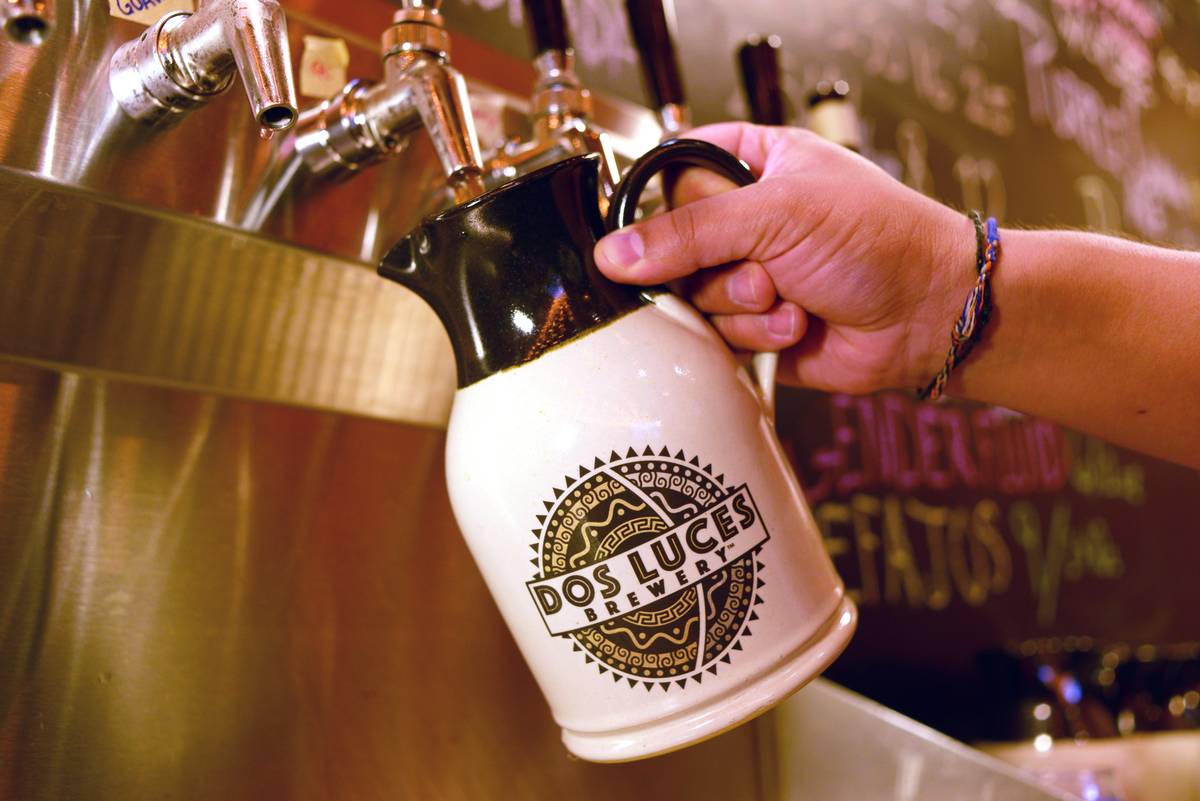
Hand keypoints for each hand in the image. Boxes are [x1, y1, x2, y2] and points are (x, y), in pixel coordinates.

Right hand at [594, 122, 972, 394]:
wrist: (929, 314)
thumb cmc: (878, 239)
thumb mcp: (777, 213)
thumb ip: (690, 231)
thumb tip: (614, 254)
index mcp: (752, 163)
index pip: (672, 172)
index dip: (662, 203)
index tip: (665, 227)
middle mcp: (743, 218)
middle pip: (671, 244)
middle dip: (714, 265)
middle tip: (761, 265)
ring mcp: (746, 273)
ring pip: (691, 295)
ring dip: (740, 303)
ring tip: (790, 295)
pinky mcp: (752, 325)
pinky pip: (718, 334)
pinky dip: (756, 333)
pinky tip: (797, 324)